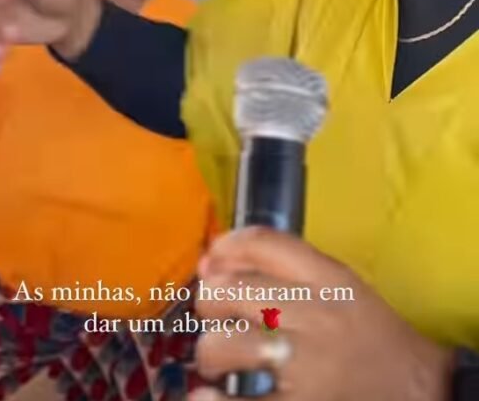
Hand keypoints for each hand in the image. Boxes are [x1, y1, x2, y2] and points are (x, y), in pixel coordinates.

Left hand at [191, 227, 452, 400]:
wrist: (420, 391)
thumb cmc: (373, 337)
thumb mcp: (342, 285)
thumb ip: (288, 268)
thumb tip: (213, 262)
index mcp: (327, 278)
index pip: (263, 242)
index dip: (225, 248)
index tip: (210, 262)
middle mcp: (314, 314)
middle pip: (232, 291)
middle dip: (209, 303)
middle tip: (215, 318)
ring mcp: (306, 363)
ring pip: (226, 344)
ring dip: (211, 353)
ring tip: (219, 363)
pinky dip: (214, 400)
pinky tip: (208, 397)